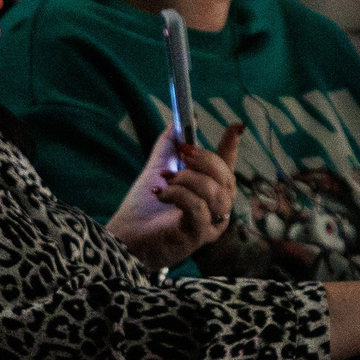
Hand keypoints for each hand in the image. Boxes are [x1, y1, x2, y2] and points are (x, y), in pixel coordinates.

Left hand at [105, 122, 242, 272]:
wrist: (124, 237)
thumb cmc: (143, 209)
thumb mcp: (157, 168)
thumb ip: (169, 146)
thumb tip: (178, 122)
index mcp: (209, 192)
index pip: (227, 167)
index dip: (232, 147)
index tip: (236, 127)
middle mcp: (215, 210)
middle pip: (226, 177)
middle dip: (204, 159)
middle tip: (182, 152)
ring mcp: (210, 225)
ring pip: (214, 192)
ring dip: (187, 179)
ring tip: (165, 180)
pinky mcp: (198, 237)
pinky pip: (197, 207)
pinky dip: (178, 194)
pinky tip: (161, 194)